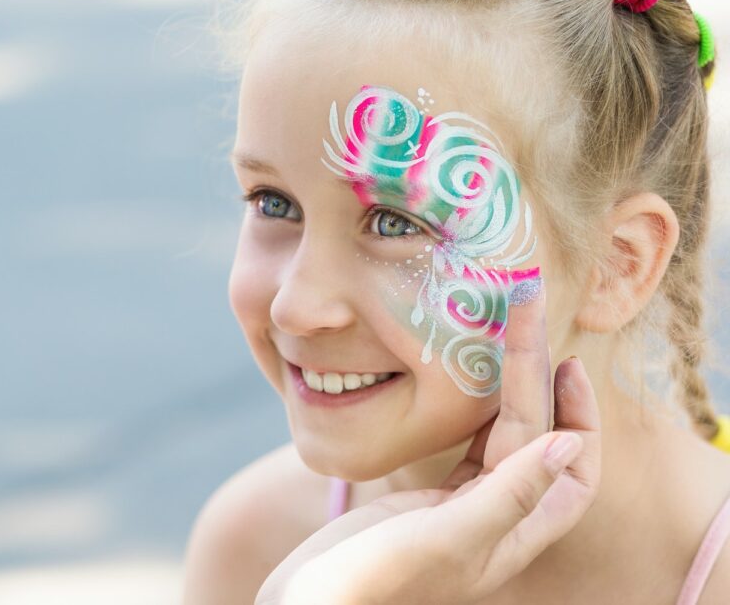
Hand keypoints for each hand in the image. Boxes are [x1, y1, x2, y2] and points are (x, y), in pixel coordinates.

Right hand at [256, 290, 601, 604]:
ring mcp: (460, 511)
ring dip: (510, 387)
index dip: (578, 415)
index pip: (573, 470)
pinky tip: (466, 381)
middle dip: (538, 378)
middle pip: (536, 440)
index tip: (564, 361)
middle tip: (529, 313)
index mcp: (513, 538)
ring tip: (508, 335)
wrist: (310, 600)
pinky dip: (471, 408)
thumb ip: (507, 495)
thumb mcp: (444, 538)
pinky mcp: (424, 503)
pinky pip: (465, 447)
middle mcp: (496, 523)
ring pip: (503, 439)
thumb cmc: (374, 578)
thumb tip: (569, 443)